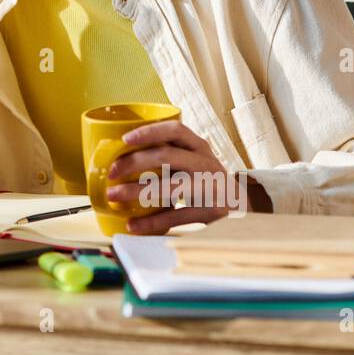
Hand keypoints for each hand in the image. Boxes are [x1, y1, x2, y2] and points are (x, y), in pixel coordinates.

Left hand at [103, 120, 272, 232]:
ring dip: (137, 191)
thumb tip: (121, 157)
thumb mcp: (194, 160)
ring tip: (113, 196)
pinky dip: (153, 222)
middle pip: (167, 155)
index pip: (175, 130)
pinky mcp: (212, 211)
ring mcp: (210, 187)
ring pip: (170, 186)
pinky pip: (177, 216)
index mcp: (199, 146)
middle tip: (111, 172)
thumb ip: (169, 154)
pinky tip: (133, 225)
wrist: (242, 205)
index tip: (125, 139)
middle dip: (134, 162)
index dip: (149, 132)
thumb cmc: (205, 179)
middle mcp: (206, 163)